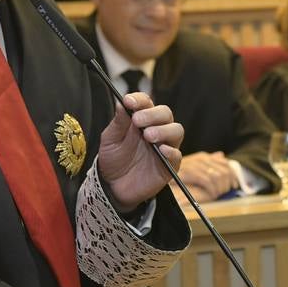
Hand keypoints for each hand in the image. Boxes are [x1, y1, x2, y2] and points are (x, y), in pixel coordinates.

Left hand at [96, 94, 182, 211]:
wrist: (113, 186)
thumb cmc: (113, 159)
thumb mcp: (110, 140)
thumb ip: (118, 123)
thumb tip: (121, 103)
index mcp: (141, 119)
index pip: (146, 103)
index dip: (139, 100)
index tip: (128, 102)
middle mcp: (156, 129)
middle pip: (165, 113)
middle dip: (152, 114)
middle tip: (137, 120)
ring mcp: (165, 146)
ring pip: (176, 130)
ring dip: (164, 130)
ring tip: (148, 136)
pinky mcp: (170, 165)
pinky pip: (177, 155)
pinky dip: (171, 151)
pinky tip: (161, 150)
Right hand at [176, 151, 237, 201]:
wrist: (160, 177)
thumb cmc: (178, 176)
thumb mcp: (197, 170)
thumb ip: (208, 162)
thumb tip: (221, 155)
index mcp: (204, 157)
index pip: (225, 163)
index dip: (232, 175)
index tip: (235, 185)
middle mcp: (201, 158)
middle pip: (224, 170)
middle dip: (228, 182)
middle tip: (228, 190)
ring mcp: (195, 164)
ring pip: (218, 176)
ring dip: (221, 188)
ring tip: (219, 193)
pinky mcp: (189, 172)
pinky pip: (207, 181)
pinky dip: (212, 190)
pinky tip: (212, 195)